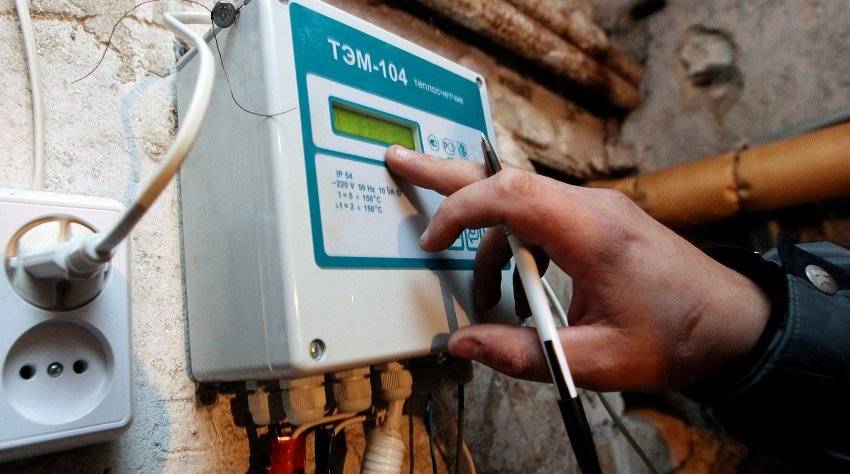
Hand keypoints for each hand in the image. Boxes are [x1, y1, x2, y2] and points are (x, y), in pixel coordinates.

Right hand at [385, 145, 770, 390]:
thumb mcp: (596, 360)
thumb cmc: (676, 337)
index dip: (460, 211)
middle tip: (399, 161)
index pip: (509, 194)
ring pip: (519, 202)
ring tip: (481, 299)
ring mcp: (595, 209)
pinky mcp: (597, 221)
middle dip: (446, 172)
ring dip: (487, 243)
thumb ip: (523, 354)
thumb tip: (462, 343)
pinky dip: (514, 247)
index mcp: (592, 232)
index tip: (431, 241)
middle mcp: (591, 207)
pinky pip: (541, 219)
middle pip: (505, 176)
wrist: (734, 323)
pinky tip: (516, 293)